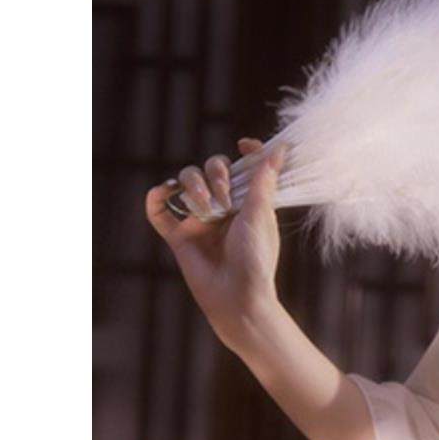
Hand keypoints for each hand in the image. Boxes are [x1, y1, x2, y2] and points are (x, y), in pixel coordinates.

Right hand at [144, 137, 286, 352]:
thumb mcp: (262, 215)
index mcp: (248, 202)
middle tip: (227, 200)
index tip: (244, 144)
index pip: (242, 168)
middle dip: (217, 174)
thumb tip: (282, 148)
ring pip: (186, 182)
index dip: (245, 152)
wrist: (237, 295)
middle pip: (211, 168)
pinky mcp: (179, 236)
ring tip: (207, 210)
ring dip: (194, 186)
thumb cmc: (256, 258)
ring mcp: (200, 221)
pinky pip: (159, 212)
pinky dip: (156, 197)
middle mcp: (223, 208)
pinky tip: (165, 191)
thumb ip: (265, 180)